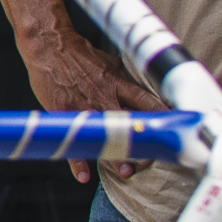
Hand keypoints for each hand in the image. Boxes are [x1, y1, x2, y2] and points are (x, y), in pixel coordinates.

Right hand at [14, 24, 169, 183]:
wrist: (50, 46)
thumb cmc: (80, 56)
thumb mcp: (111, 64)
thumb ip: (126, 82)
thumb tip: (144, 92)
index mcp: (119, 83)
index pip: (148, 102)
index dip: (162, 119)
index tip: (171, 133)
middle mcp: (105, 96)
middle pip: (128, 125)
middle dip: (140, 145)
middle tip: (147, 162)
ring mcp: (84, 106)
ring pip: (104, 136)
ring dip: (116, 157)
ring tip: (125, 172)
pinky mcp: (64, 112)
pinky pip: (72, 139)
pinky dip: (77, 160)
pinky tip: (84, 175)